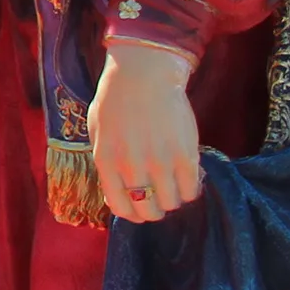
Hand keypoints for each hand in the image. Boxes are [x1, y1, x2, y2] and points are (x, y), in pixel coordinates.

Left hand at [94, 40, 202, 221]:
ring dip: (172, 199)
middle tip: (157, 198)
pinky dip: (189, 190)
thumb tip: (117, 194)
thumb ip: (106, 164)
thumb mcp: (98, 133)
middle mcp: (132, 166)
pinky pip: (191, 190)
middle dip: (152, 209)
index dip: (132, 213)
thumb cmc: (116, 102)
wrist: (143, 76)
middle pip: (148, 210)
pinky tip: (185, 177)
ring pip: (172, 203)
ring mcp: (160, 162)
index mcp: (106, 161)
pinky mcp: (185, 155)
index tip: (138, 209)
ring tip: (171, 184)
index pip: (121, 207)